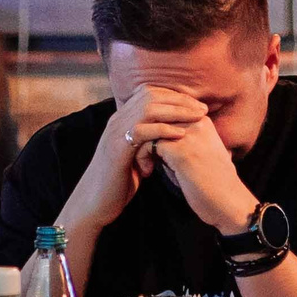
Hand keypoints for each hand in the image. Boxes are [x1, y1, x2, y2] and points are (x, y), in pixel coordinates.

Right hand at [60, 86, 209, 233]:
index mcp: (122, 120)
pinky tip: (181, 134)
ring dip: (176, 111)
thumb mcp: (135, 156)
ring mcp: (115, 133)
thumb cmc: (117, 183)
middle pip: (150, 95)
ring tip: (197, 117)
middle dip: (179, 100)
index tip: (195, 105)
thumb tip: (170, 137)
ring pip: (148, 108)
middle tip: (202, 109)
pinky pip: (142, 130)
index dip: (174, 96)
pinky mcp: (117, 149)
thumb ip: (148, 143)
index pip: (149, 93)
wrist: (94, 204)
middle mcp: (117, 121)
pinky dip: (163, 129)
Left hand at [139, 102, 259, 234]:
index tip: (152, 149)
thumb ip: (181, 141)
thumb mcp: (200, 152)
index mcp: (202, 120)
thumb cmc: (212, 182)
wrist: (228, 202)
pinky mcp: (180, 151)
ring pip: (150, 130)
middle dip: (145, 137)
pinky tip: (148, 172)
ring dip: (142, 148)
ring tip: (145, 166)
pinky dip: (143, 158)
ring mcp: (188, 136)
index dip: (154, 129)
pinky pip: (149, 145)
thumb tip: (155, 139)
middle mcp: (196, 122)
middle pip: (157, 118)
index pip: (166, 112)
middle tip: (145, 158)